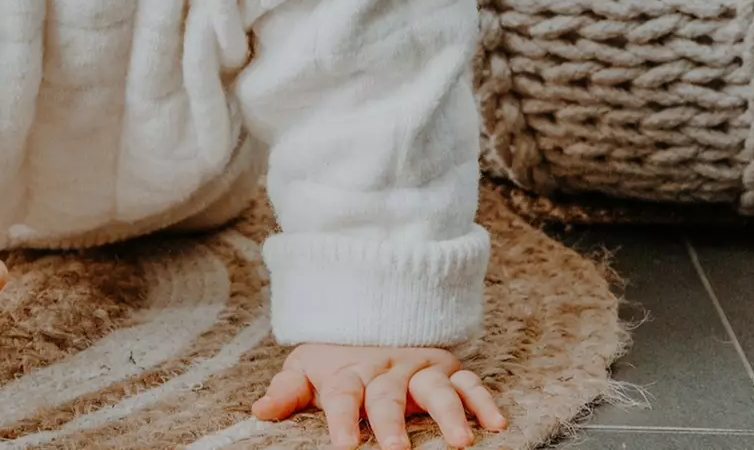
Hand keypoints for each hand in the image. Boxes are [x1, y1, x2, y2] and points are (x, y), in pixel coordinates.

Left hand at [252, 343, 505, 448]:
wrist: (370, 317)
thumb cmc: (336, 360)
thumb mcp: (306, 369)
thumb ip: (286, 391)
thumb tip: (258, 410)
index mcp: (351, 373)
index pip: (344, 397)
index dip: (343, 421)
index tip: (343, 446)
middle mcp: (388, 371)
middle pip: (389, 396)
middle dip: (392, 424)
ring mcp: (420, 370)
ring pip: (435, 390)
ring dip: (448, 414)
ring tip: (459, 443)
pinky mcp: (448, 371)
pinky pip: (469, 383)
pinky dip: (484, 400)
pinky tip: (496, 423)